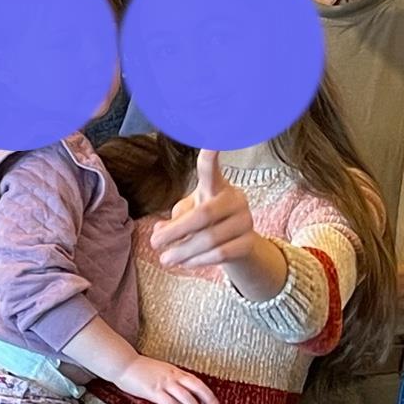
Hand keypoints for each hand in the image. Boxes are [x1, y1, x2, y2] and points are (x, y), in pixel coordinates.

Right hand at [114, 355, 220, 403]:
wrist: (123, 364)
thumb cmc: (140, 370)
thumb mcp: (160, 373)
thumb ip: (171, 382)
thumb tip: (180, 397)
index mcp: (175, 371)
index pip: (196, 382)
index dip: (207, 394)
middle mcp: (172, 376)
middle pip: (197, 387)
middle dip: (209, 400)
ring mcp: (163, 383)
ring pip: (186, 396)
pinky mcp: (153, 391)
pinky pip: (169, 403)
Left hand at [151, 150, 259, 269]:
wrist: (239, 244)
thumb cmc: (207, 223)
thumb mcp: (188, 215)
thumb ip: (172, 220)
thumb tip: (159, 232)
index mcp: (217, 186)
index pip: (211, 170)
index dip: (210, 157)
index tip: (211, 140)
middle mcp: (235, 199)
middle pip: (202, 215)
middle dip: (175, 231)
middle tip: (154, 244)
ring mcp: (246, 221)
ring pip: (209, 239)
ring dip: (183, 251)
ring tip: (166, 259)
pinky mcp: (249, 242)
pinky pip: (220, 254)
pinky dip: (198, 261)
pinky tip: (185, 263)